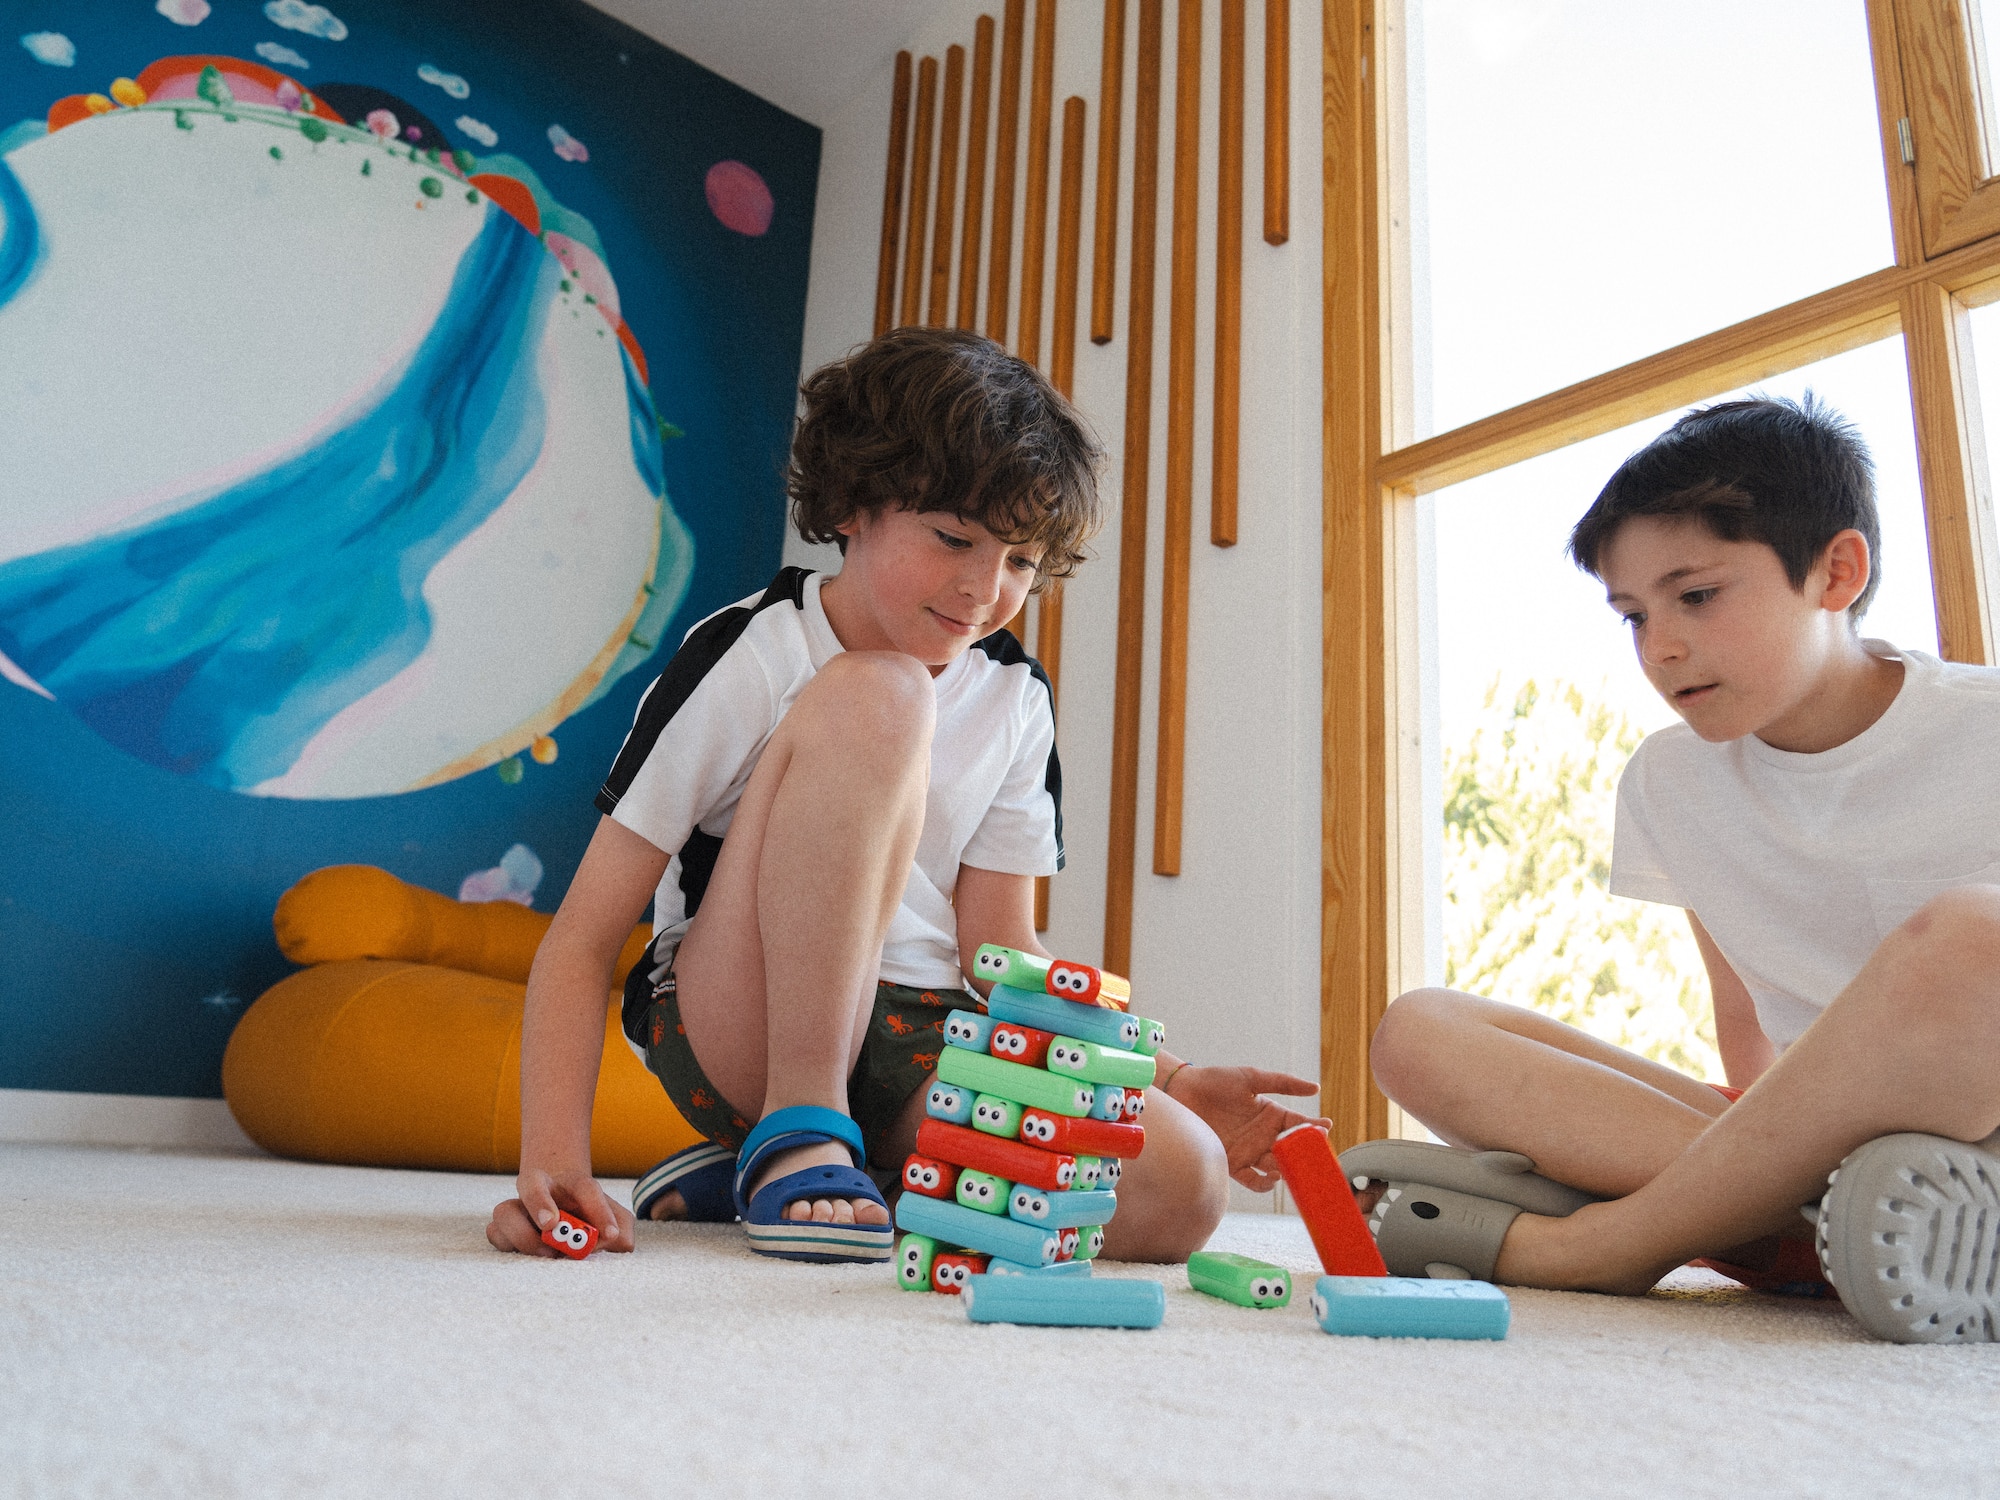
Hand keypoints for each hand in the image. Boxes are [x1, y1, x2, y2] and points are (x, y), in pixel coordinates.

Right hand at [487, 1164, 635, 1255]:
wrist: (563, 1210)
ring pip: (504, 1211)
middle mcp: (542, 1189)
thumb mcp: (614, 1219)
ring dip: (523, 1236)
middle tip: (552, 1226)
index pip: (586, 1189)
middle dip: (539, 1204)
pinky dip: (509, 1245)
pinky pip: (495, 1233)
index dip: (598, 1210)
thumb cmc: (592, 1216)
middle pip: (530, 1183)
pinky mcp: (502, 1228)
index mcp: (574, 1184)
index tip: (610, 1235)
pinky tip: (527, 1256)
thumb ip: (622, 1227)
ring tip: (548, 1254)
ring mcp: (518, 1207)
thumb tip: (617, 1241)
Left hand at [1163, 1065, 1330, 1190]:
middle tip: (1317, 1157)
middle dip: (1305, 1156)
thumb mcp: (1251, 1078)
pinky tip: (1274, 1179)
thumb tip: (1315, 1088)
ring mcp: (1250, 1151)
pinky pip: (1253, 1180)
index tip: (1326, 1129)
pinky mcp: (1233, 1163)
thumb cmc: (1216, 1081)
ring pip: (1276, 1166)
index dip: (1314, 1128)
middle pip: (1292, 1151)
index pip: (1299, 1125)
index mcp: (1272, 1115)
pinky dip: (1265, 1184)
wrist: (1183, 1092)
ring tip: (1295, 1167)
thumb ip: (1282, 1083)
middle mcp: (1264, 1136)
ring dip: (1288, 1170)